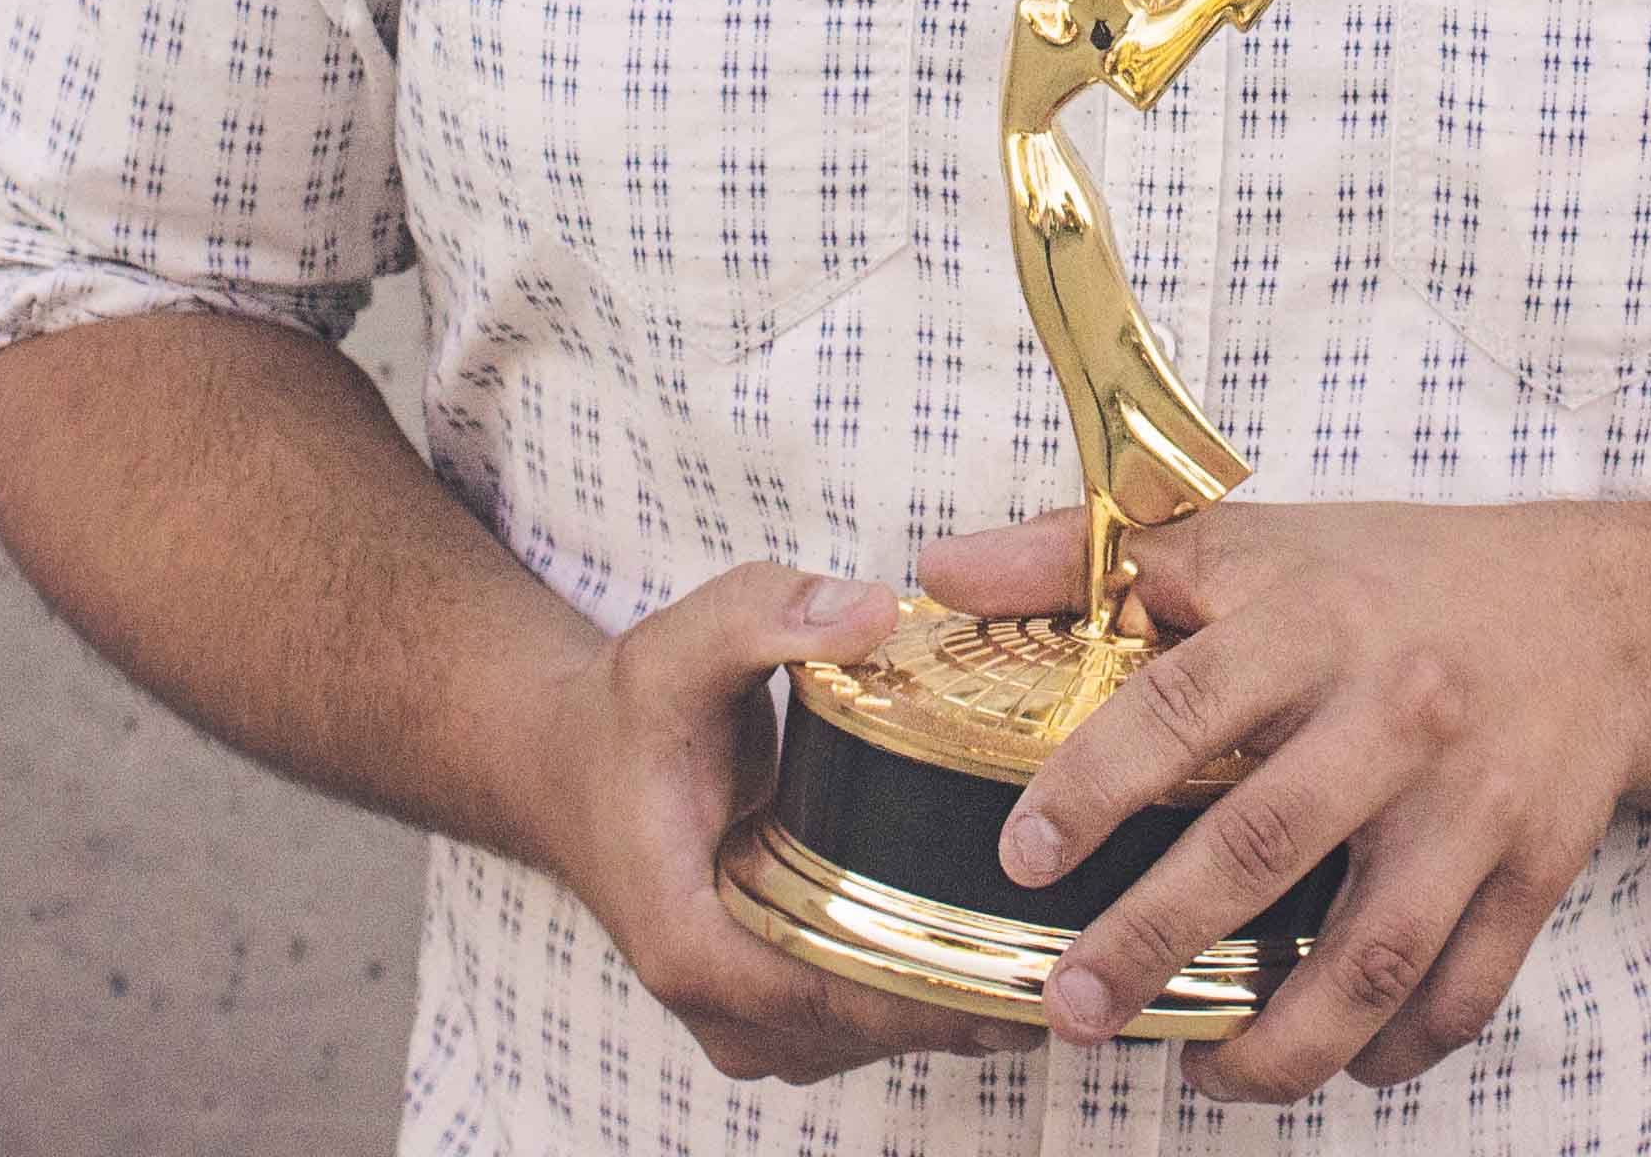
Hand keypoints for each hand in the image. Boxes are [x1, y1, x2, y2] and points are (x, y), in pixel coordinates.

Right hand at [532, 561, 1043, 1084]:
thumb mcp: (678, 645)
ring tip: (1068, 947)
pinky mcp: (774, 1009)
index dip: (937, 981)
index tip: (1032, 957)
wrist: (566, 764)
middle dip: (975, 992)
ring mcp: (748, 1022)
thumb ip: (767, 614)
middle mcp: (722, 1008)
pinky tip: (1007, 947)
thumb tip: (872, 612)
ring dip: (963, 1000)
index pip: (837, 992)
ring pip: (879, 1038)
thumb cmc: (623, 716)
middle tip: (1085, 946)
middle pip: (874, 1028)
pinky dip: (932, 992)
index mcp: (692, 945)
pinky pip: (869, 1023)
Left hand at [914, 500, 1640, 1102]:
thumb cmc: (1394, 581)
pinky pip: (1460, 994)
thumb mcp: (1250, 541)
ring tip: (1197, 1073)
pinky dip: (1392, 1051)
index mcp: (1316, 620)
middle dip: (1157, 941)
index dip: (1096, 782)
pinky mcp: (1539, 872)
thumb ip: (1087, 556)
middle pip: (1269, 844)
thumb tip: (941, 573)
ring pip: (1374, 955)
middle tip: (1071, 1008)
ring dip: (1278, 1040)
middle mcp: (1401, 711)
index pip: (1188, 701)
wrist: (1599, 613)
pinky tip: (1326, 1063)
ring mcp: (1479, 803)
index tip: (1021, 857)